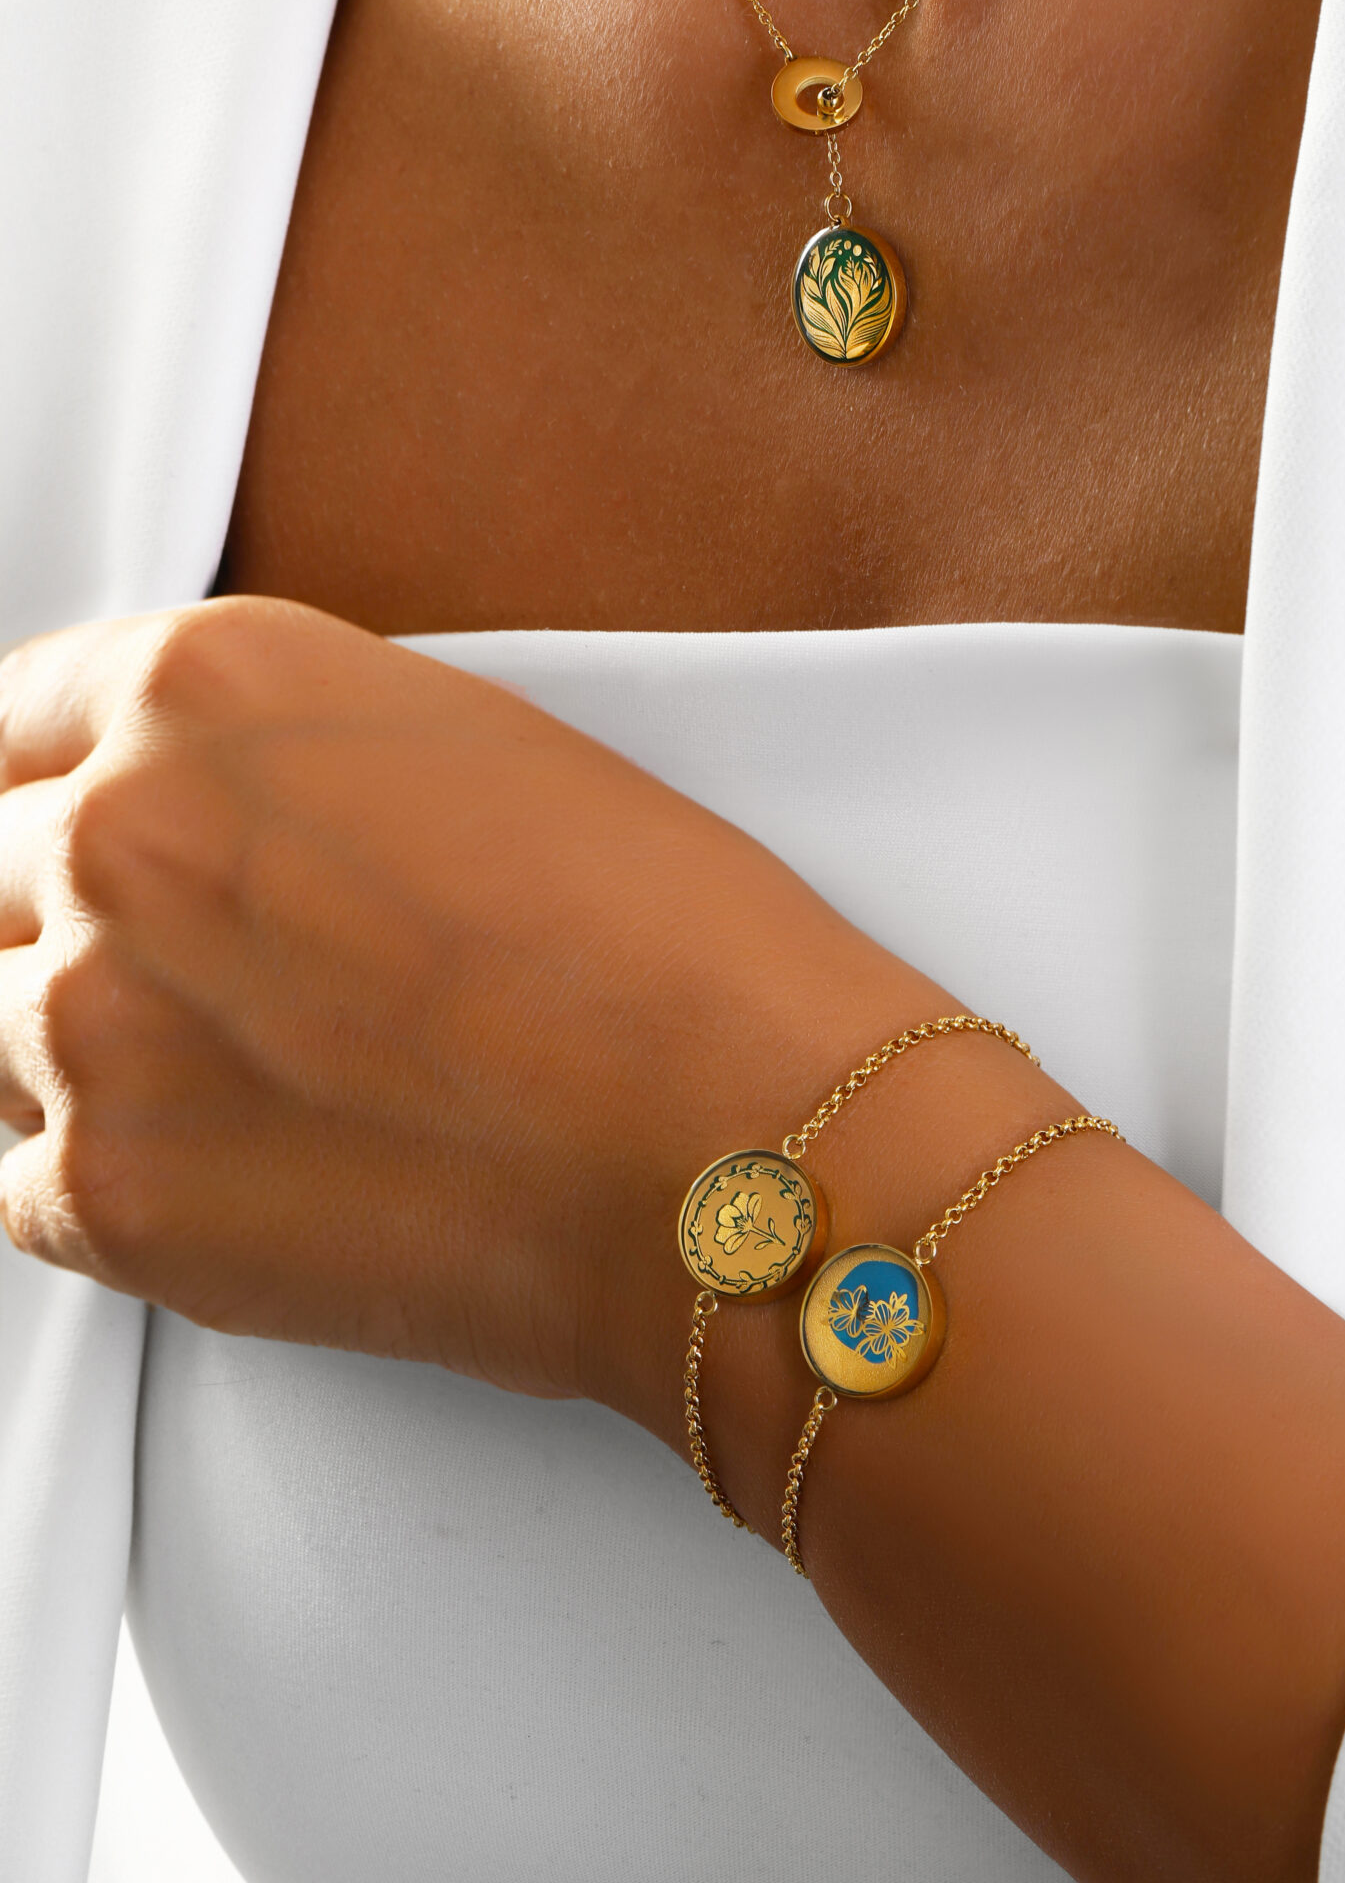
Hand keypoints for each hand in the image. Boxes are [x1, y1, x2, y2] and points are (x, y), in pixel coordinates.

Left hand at [0, 597, 940, 1422]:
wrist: (734, 1143)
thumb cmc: (661, 946)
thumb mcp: (463, 747)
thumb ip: (277, 757)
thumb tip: (195, 808)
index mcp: (211, 684)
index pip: (3, 712)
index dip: (24, 776)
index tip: (32, 815)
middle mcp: (121, 833)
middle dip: (50, 913)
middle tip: (168, 966)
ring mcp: (91, 1021)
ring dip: (64, 1046)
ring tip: (222, 1071)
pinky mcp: (106, 1198)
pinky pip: (8, 1180)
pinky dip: (91, 1176)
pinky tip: (225, 1159)